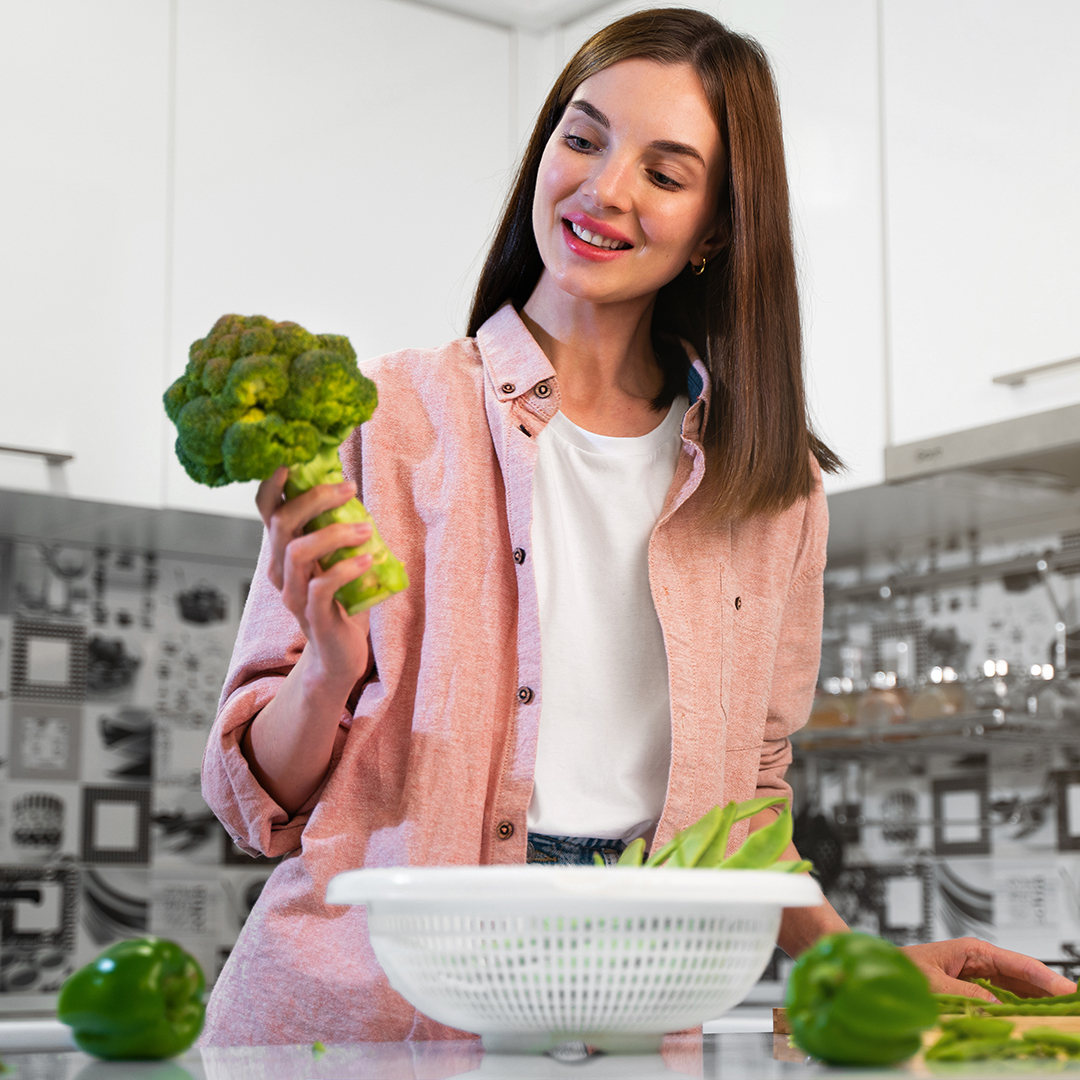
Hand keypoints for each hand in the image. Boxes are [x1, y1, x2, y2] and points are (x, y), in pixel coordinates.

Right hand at [256, 466, 370, 693]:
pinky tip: (368, 560)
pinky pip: (321, 587)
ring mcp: (293, 595)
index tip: (292, 459)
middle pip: (281, 524)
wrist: (339, 656)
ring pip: (298, 552)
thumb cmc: (341, 600)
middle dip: (314, 499)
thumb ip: (338, 528)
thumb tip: (353, 489)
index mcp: (283, 552)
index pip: (266, 512)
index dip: (272, 484)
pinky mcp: (314, 617)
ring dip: (334, 533)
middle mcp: (280, 571)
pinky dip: (345, 568)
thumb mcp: (336, 558)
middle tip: (349, 488)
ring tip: (367, 529)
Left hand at [901, 937, 1076, 1000]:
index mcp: (974, 951)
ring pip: (1019, 989)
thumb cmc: (904, 967)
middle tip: (1072, 1007)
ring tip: (1060, 1013)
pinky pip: (1006, 999)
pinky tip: (1034, 1019)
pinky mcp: (976, 989)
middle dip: (1050, 991)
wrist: (886, 970)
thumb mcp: (932, 981)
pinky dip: (1021, 1009)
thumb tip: (995, 1005)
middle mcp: (981, 961)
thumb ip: (963, 993)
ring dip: (1039, 1002)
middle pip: (1025, 977)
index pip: (1019, 964)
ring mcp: (981, 976)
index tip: (1069, 991)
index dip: (1047, 978)